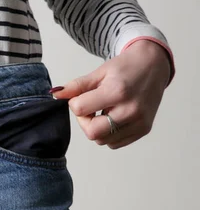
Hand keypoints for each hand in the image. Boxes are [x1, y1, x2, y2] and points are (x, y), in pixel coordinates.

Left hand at [50, 40, 171, 148]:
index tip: (81, 97)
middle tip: (90, 108)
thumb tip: (55, 94)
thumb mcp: (99, 72)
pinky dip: (108, 134)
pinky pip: (115, 143)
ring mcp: (139, 122)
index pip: (81, 109)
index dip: (75, 104)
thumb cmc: (126, 68)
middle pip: (92, 133)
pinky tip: (112, 117)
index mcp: (117, 92)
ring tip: (103, 111)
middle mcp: (130, 110)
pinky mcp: (144, 130)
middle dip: (84, 122)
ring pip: (102, 141)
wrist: (154, 66)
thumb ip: (77, 86)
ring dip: (96, 129)